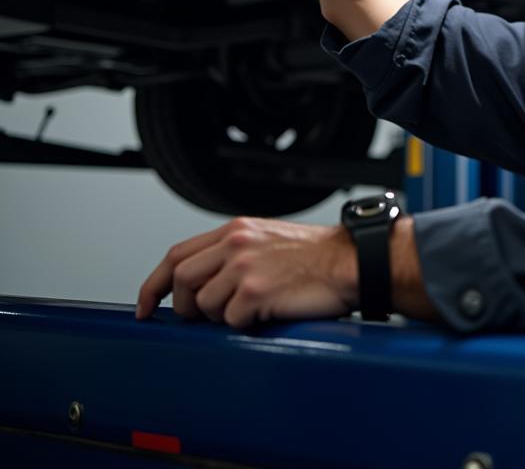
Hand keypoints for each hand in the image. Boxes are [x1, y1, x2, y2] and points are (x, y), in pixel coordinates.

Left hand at [135, 217, 357, 328]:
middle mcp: (236, 244)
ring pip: (202, 305)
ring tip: (250, 311)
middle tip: (198, 319)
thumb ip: (234, 252)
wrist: (351, 262)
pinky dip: (244, 324)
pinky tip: (267, 314)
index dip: (154, 283)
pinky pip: (230, 320)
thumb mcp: (269, 239)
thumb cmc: (318, 255)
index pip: (177, 254)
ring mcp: (244, 267)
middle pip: (180, 279)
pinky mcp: (255, 292)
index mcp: (237, 229)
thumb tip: (203, 282)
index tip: (145, 304)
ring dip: (220, 317)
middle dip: (182, 306)